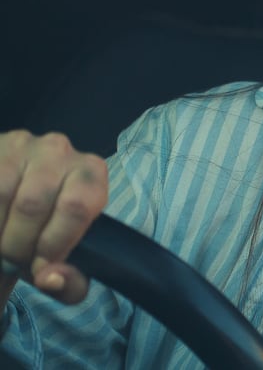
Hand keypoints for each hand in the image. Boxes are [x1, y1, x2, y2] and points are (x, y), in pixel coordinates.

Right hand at [0, 131, 107, 305]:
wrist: (15, 208)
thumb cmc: (48, 233)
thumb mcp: (67, 260)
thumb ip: (70, 281)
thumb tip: (51, 279)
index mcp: (91, 171)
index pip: (76, 208)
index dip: (54, 245)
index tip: (39, 270)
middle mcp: (58, 149)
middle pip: (32, 204)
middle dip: (18, 245)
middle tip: (13, 262)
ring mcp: (19, 143)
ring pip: (1, 195)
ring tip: (1, 246)